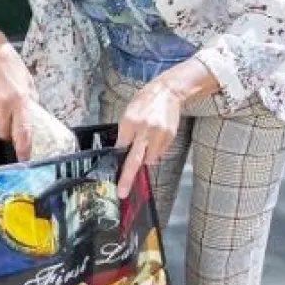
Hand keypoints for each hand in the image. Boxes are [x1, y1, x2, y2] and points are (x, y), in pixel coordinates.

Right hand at [0, 39, 38, 158]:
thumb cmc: (11, 64)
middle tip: (11, 124)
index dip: (24, 148)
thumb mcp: (27, 81)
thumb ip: (30, 100)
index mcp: (21, 100)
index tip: (25, 158)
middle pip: (4, 133)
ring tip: (2, 102)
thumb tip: (32, 116)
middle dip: (7, 133)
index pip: (23, 131)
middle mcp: (5, 105)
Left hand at [115, 80, 184, 198]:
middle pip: (134, 160)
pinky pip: (159, 153)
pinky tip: (155, 137)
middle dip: (127, 178)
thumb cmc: (144, 102)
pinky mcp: (169, 137)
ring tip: (146, 141)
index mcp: (129, 122)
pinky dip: (155, 150)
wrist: (167, 92)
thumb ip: (125, 133)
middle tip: (122, 192)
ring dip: (145, 157)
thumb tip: (122, 151)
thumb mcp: (128, 113)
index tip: (115, 173)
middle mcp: (144, 130)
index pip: (121, 148)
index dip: (119, 159)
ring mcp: (158, 135)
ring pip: (149, 159)